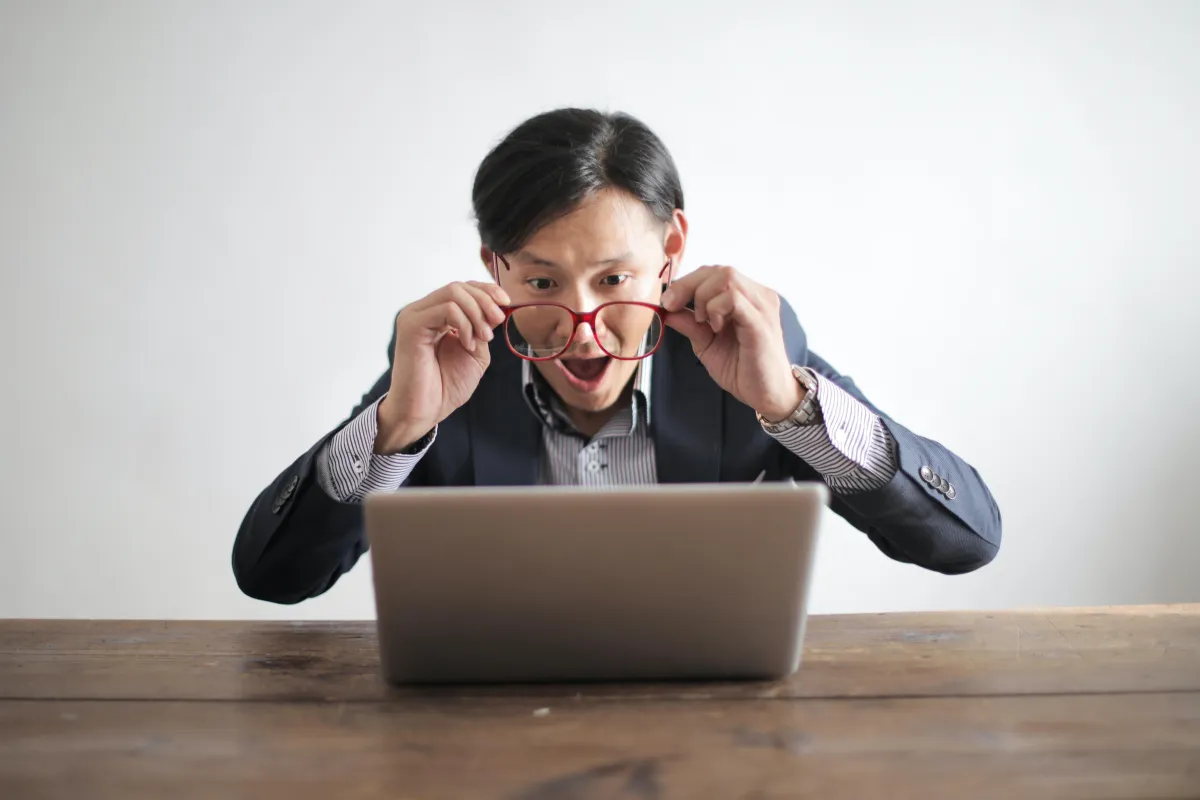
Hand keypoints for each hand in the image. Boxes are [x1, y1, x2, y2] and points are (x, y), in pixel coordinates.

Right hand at [376, 281, 508, 452]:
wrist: (426, 410)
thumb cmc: (445, 386)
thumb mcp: (475, 352)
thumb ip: (482, 328)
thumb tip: (496, 308)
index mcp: (436, 316)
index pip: (462, 288)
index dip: (487, 290)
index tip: (506, 303)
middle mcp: (423, 311)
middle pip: (459, 286)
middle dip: (485, 301)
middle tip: (497, 322)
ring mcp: (415, 316)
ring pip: (453, 293)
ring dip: (477, 314)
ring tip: (483, 338)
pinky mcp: (411, 325)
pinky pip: (446, 309)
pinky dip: (464, 324)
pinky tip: (467, 344)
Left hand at [660, 266, 802, 421]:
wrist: (767, 395)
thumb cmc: (742, 369)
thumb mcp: (707, 344)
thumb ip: (690, 324)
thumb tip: (667, 310)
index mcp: (747, 297)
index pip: (715, 272)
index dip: (687, 282)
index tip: (668, 302)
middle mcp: (758, 295)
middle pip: (719, 270)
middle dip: (688, 285)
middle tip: (673, 307)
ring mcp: (762, 306)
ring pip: (727, 278)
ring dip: (703, 297)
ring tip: (702, 322)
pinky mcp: (761, 322)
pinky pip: (734, 299)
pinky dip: (716, 309)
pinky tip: (714, 327)